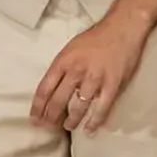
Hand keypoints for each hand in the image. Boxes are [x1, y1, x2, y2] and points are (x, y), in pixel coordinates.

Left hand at [31, 11, 151, 132]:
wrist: (122, 28)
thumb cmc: (96, 37)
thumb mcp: (71, 48)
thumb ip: (63, 67)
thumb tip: (54, 86)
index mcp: (63, 61)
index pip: (44, 88)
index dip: (38, 106)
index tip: (34, 118)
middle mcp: (75, 71)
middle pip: (58, 100)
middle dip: (50, 117)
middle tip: (48, 127)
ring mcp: (94, 79)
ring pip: (78, 107)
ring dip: (71, 121)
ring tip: (67, 127)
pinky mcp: (112, 85)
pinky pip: (101, 109)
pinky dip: (94, 121)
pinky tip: (89, 129)